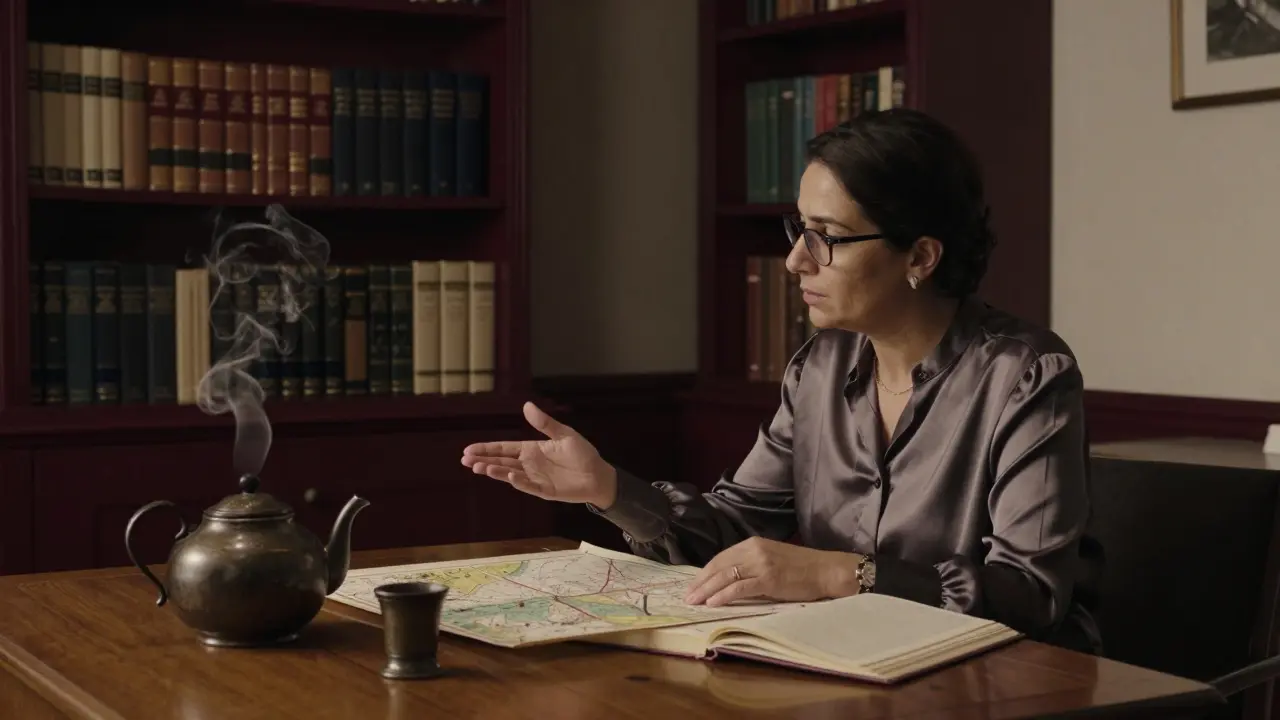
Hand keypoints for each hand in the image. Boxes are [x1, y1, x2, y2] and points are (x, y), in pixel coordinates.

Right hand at [460, 402, 618, 508]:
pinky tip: (510, 476)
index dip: (487, 449)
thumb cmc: (582, 453)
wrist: (598, 474)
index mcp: (532, 449)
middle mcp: (530, 464)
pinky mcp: (545, 491)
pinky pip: (529, 486)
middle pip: (501, 461)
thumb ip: (544, 423)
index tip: (469, 449)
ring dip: (496, 471)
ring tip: (479, 468)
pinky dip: (519, 482)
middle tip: (465, 460)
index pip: (504, 448)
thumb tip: (526, 405)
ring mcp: (536, 478)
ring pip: (510, 474)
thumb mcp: (563, 434)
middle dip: (483, 460)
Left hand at [683, 537, 861, 606]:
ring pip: (726, 577)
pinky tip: (713, 602)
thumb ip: (750, 565)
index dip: (704, 572)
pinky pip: (740, 588)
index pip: (721, 557)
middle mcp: (754, 550)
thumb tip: (728, 580)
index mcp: (753, 543)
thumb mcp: (771, 559)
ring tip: (694, 602)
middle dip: (700, 582)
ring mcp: (761, 564)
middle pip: (719, 566)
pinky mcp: (769, 579)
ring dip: (707, 590)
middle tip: (687, 596)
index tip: (693, 585)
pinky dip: (724, 595)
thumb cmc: (801, 568)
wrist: (826, 570)